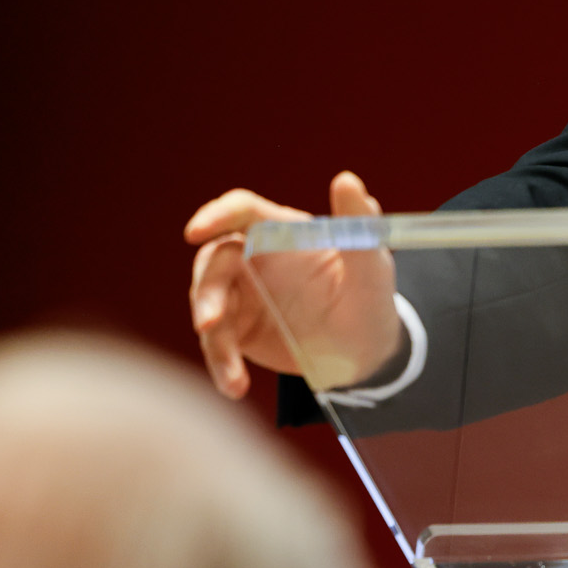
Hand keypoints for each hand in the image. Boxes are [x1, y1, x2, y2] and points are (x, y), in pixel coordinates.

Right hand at [185, 171, 400, 398]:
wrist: (367, 351)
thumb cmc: (370, 296)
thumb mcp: (371, 263)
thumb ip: (358, 223)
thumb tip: (347, 180)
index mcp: (283, 231)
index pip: (242, 211)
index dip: (216, 215)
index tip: (195, 231)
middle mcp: (256, 258)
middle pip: (214, 261)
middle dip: (208, 291)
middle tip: (212, 321)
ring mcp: (243, 294)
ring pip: (208, 305)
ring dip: (214, 339)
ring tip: (233, 375)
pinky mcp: (238, 330)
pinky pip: (218, 343)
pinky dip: (222, 365)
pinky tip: (235, 387)